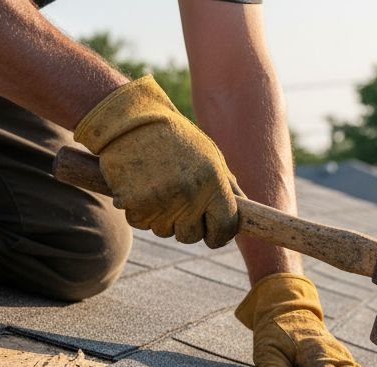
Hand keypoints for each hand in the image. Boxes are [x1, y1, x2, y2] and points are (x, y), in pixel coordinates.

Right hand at [73, 75, 238, 246]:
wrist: (129, 119)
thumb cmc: (174, 137)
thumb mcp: (209, 155)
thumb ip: (227, 185)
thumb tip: (247, 213)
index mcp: (213, 180)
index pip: (225, 227)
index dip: (220, 235)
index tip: (214, 235)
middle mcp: (189, 194)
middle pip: (191, 236)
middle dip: (185, 225)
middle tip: (176, 198)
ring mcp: (160, 201)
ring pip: (163, 231)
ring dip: (160, 216)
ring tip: (155, 184)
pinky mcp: (133, 204)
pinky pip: (140, 222)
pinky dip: (138, 210)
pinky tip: (138, 186)